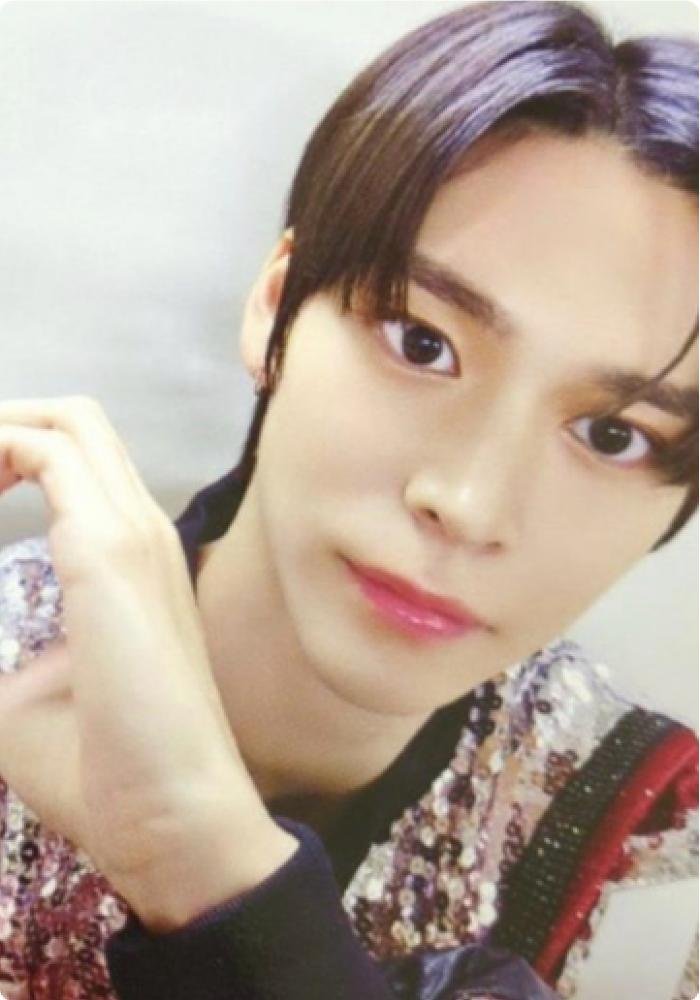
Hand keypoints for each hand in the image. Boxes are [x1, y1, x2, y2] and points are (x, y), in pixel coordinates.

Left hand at [0, 396, 295, 928]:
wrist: (174, 819)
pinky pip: (45, 458)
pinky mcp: (111, 553)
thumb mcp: (24, 696)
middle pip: (76, 421)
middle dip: (1, 427)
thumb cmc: (111, 771)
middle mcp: (140, 529)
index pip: (75, 462)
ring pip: (66, 425)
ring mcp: (134, 534)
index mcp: (131, 559)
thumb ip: (0, 647)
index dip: (8, 455)